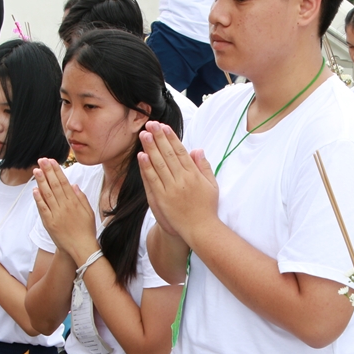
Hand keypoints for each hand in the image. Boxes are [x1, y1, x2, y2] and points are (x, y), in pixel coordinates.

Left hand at [32, 159, 99, 263]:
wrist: (81, 248)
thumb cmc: (86, 230)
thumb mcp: (88, 212)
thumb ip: (81, 197)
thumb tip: (73, 185)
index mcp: (74, 202)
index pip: (64, 182)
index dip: (57, 171)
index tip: (52, 161)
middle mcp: (65, 206)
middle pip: (55, 185)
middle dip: (48, 171)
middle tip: (42, 160)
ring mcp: (56, 214)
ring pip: (47, 194)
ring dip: (41, 181)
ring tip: (36, 170)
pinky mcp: (49, 222)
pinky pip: (43, 208)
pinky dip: (38, 199)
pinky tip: (35, 189)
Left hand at [136, 121, 218, 244]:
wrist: (200, 229)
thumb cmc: (207, 207)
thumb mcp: (211, 185)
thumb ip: (204, 166)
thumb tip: (197, 150)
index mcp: (194, 174)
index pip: (180, 151)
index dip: (171, 138)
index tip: (164, 127)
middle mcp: (182, 179)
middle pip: (168, 154)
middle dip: (158, 137)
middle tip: (150, 124)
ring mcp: (171, 188)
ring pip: (159, 164)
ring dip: (150, 148)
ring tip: (144, 134)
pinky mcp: (162, 198)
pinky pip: (153, 180)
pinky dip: (146, 167)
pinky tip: (141, 156)